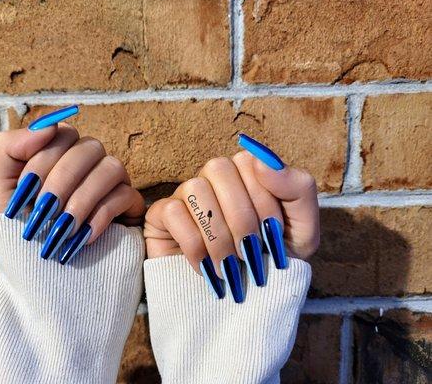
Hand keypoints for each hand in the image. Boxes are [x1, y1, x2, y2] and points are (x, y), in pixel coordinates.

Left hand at [0, 116, 144, 264]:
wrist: (41, 274)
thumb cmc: (20, 230)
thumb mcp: (1, 190)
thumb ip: (9, 149)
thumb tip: (46, 126)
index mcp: (60, 153)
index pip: (62, 134)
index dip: (43, 160)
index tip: (25, 191)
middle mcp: (89, 163)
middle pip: (89, 147)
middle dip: (62, 180)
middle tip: (43, 211)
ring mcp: (112, 182)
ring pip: (112, 167)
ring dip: (82, 198)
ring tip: (62, 227)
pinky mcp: (129, 206)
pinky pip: (125, 196)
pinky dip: (100, 216)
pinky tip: (81, 237)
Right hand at [144, 135, 318, 302]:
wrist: (243, 304)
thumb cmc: (272, 263)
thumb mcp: (302, 231)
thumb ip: (298, 188)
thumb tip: (264, 160)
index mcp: (247, 173)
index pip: (250, 161)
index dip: (263, 199)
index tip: (271, 234)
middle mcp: (214, 177)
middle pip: (219, 169)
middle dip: (240, 218)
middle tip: (250, 254)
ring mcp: (186, 194)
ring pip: (195, 189)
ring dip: (217, 235)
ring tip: (228, 265)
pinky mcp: (161, 215)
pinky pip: (173, 213)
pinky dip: (194, 245)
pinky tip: (205, 267)